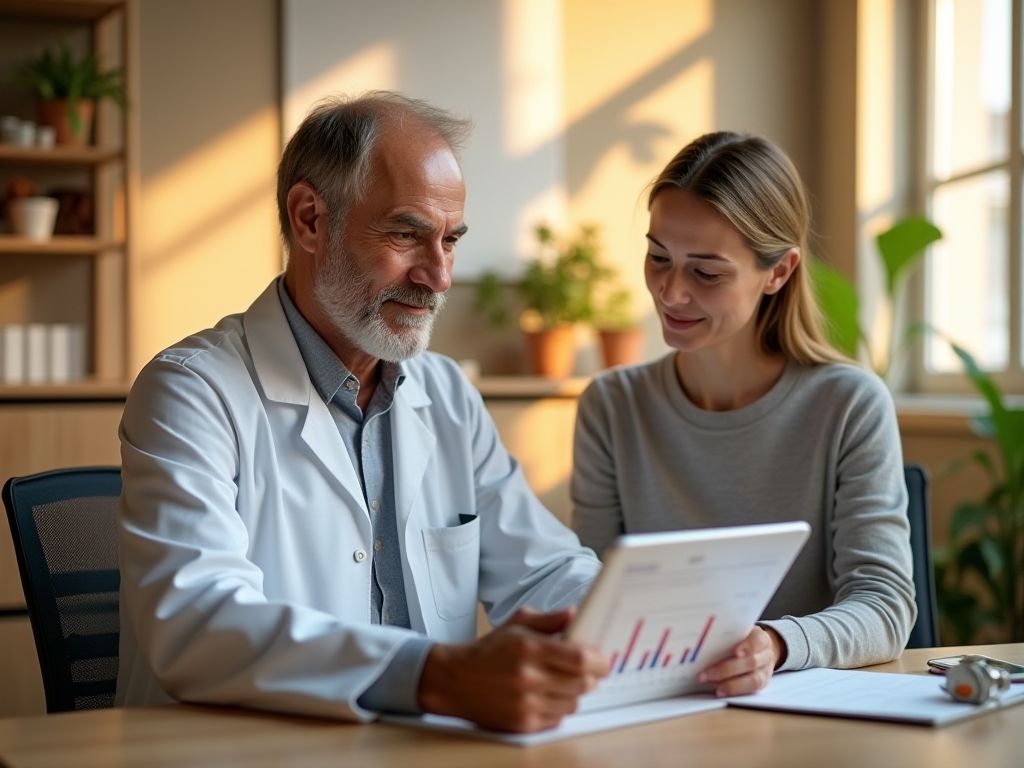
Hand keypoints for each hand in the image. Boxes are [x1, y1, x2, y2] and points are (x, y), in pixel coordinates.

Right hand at [417, 607, 610, 732]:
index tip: (603, 658)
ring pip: (573, 702)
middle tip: (587, 669)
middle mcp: (529, 677)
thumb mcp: (517, 624)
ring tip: (563, 681)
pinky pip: (558, 718)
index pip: (580, 658)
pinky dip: (559, 707)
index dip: (599, 660)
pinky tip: (548, 695)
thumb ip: (550, 619)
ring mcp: (526, 704)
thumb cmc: (489, 650)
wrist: (456, 681)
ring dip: (575, 692)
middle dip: (591, 676)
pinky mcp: (524, 724)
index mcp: (530, 648)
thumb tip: (576, 614)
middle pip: (583, 683)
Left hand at [697, 626, 783, 696]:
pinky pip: (751, 690)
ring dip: (732, 685)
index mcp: (760, 638)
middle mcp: (766, 655)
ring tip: (716, 688)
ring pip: (753, 680)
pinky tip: (721, 691)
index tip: (736, 652)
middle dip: (727, 669)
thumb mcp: (738, 632)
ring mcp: (765, 671)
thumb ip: (726, 635)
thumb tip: (700, 641)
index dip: (748, 646)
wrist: (759, 650)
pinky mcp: (762, 684)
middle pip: (751, 663)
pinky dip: (736, 691)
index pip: (757, 640)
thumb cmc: (742, 639)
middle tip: (706, 674)